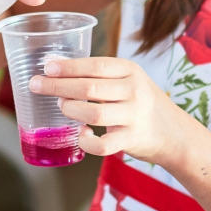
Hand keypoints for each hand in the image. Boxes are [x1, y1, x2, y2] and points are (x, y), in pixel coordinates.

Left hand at [30, 56, 171, 162]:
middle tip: (37, 86)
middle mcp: (134, 91)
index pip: (95, 65)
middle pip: (89, 87)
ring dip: (70, 110)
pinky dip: (85, 141)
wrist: (174, 132)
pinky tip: (80, 134)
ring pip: (94, 114)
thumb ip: (99, 76)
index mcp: (130, 70)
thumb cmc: (140, 102)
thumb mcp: (128, 80)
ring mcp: (134, 116)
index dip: (69, 66)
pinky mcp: (132, 140)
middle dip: (58, 86)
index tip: (47, 67)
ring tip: (62, 108)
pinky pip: (102, 145)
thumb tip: (54, 69)